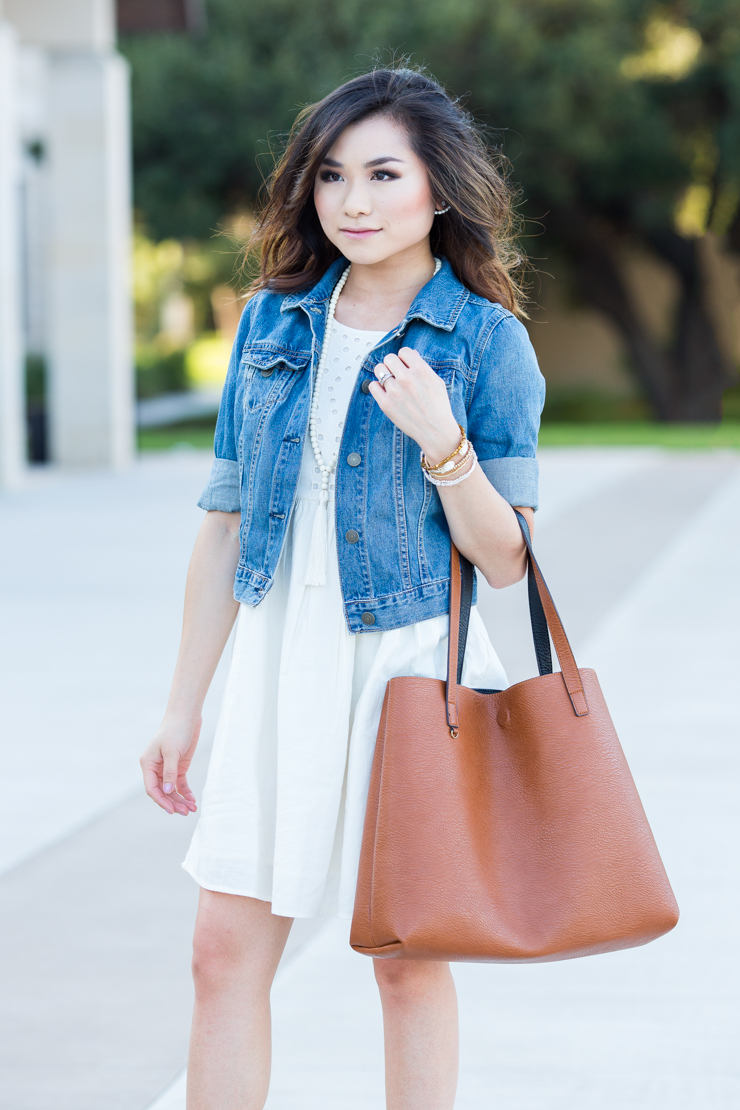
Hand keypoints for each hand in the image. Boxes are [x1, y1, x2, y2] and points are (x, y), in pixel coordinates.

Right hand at [140, 716, 200, 815]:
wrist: (187, 716)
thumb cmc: (176, 730)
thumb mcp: (172, 751)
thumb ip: (169, 772)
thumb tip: (166, 791)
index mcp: (148, 764)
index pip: (151, 788)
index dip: (161, 801)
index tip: (172, 810)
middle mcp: (155, 768)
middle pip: (162, 792)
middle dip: (173, 803)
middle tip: (185, 812)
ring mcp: (167, 768)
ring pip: (171, 790)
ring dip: (180, 800)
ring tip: (191, 809)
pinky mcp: (179, 767)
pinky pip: (180, 784)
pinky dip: (185, 792)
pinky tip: (192, 800)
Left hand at [368, 347, 461, 463]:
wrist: (435, 430)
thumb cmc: (438, 407)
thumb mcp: (436, 382)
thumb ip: (423, 366)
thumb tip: (412, 354)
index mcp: (421, 370)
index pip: (404, 351)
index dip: (404, 358)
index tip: (405, 365)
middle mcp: (407, 378)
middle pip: (389, 358)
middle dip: (392, 364)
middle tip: (396, 373)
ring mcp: (395, 391)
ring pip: (379, 370)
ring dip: (384, 374)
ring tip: (390, 382)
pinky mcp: (386, 403)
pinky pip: (373, 386)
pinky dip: (377, 387)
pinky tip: (385, 392)